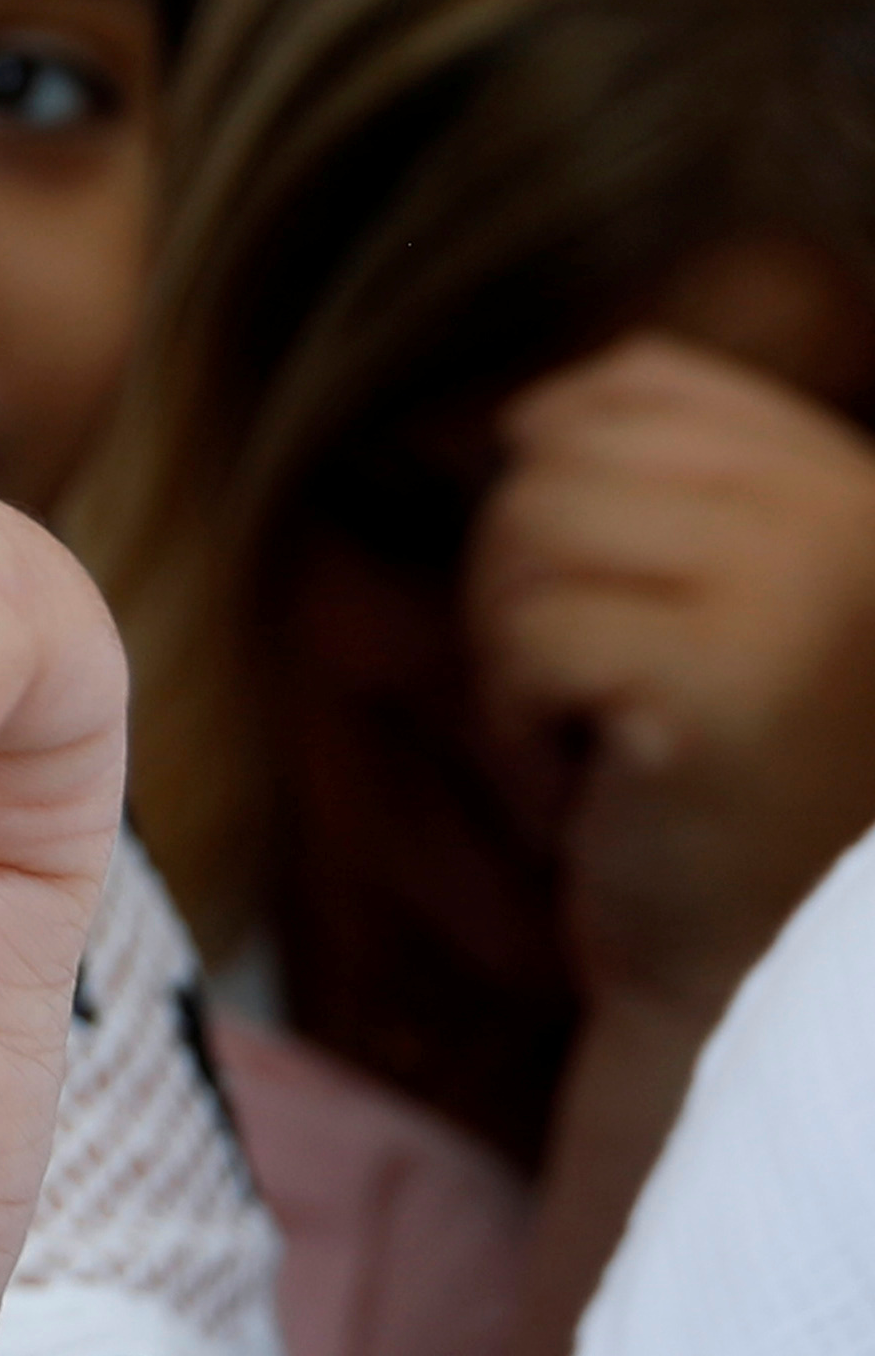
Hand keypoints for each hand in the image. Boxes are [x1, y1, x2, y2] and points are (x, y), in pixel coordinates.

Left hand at [474, 328, 874, 1012]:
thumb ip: (668, 488)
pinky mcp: (723, 678)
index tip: (612, 614)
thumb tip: (527, 411)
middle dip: (524, 581)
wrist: (751, 974)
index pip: (641, 380)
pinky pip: (526, 636)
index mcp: (857, 486)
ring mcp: (798, 590)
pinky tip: (591, 792)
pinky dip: (517, 726)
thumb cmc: (720, 793)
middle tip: (597, 700)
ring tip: (601, 744)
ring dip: (515, 656)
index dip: (558, 481)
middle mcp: (850, 518)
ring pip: (525, 533)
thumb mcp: (721, 606)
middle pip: (560, 456)